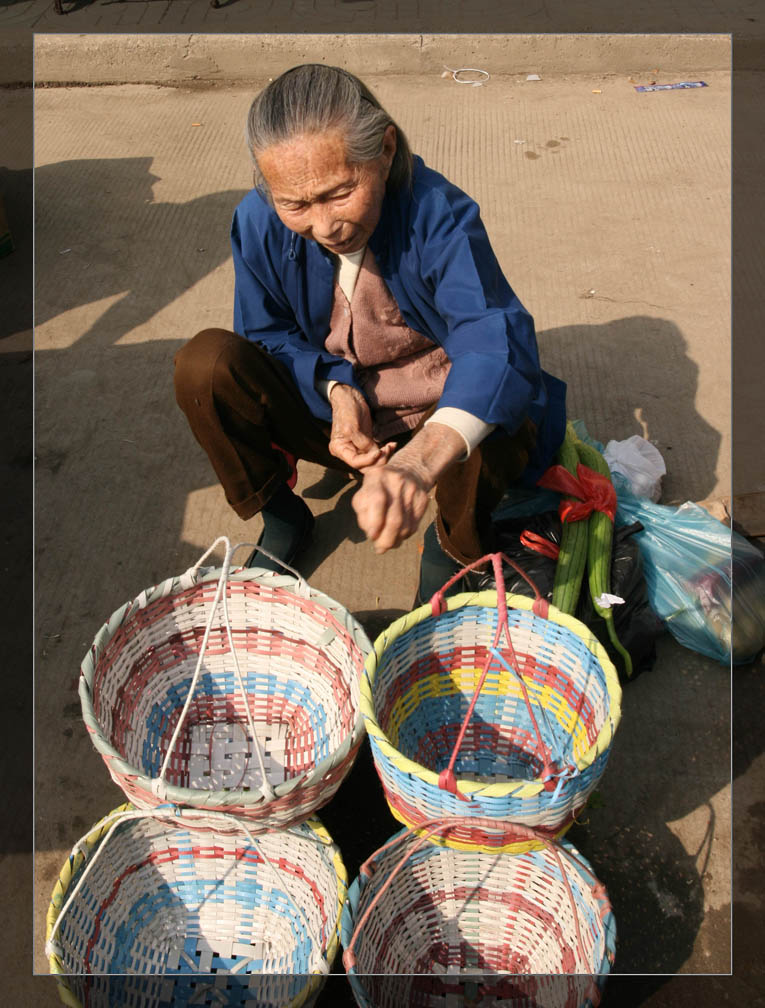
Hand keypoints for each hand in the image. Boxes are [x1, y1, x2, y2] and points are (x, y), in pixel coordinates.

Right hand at [328, 384, 395, 470]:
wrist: (350, 397)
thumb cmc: (347, 410)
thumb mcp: (352, 426)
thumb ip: (362, 442)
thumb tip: (375, 454)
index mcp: (340, 449)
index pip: (355, 462)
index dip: (368, 460)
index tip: (379, 452)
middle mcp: (348, 452)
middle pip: (365, 465)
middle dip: (378, 460)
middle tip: (388, 449)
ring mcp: (358, 448)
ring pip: (373, 460)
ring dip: (384, 455)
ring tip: (392, 446)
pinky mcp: (367, 443)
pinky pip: (377, 452)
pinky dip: (385, 450)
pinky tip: (392, 444)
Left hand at [352, 421, 466, 552]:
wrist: (409, 470)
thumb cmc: (378, 487)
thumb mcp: (365, 491)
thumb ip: (363, 512)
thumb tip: (371, 535)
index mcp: (377, 477)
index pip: (377, 501)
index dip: (374, 522)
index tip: (371, 536)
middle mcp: (396, 482)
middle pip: (395, 519)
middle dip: (386, 539)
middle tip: (380, 548)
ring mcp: (412, 490)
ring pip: (406, 525)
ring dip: (395, 540)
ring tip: (388, 545)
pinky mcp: (423, 499)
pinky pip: (414, 524)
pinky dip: (404, 535)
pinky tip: (398, 536)